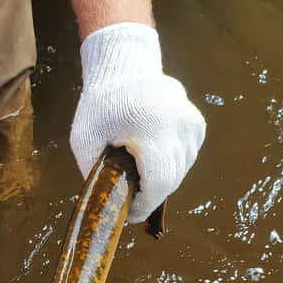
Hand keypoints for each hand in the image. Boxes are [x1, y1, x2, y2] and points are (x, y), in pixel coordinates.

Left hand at [70, 22, 205, 223]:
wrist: (126, 67)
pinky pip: (185, 159)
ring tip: (136, 175)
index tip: (129, 215)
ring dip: (159, 182)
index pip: (159, 181)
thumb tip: (109, 204)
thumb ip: (96, 173)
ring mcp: (192, 125)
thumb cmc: (101, 104)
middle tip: (129, 202)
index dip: (145, 205)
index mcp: (152, 127)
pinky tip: (149, 158)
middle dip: (150, 197)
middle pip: (171, 180)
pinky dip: (168, 166)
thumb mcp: (85, 140)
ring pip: (180, 172)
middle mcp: (180, 126)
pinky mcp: (197, 126)